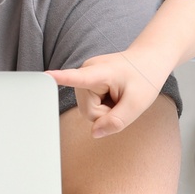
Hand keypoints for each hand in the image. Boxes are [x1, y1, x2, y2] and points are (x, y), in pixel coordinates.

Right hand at [47, 49, 169, 138]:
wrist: (149, 60)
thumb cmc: (145, 78)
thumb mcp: (137, 104)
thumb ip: (116, 121)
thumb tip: (94, 133)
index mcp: (99, 72)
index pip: (76, 78)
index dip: (60, 79)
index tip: (45, 76)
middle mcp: (86, 71)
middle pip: (87, 110)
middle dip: (105, 113)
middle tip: (122, 100)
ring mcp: (84, 75)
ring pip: (88, 110)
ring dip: (105, 110)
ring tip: (118, 96)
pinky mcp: (85, 81)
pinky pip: (90, 105)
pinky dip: (103, 106)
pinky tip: (113, 95)